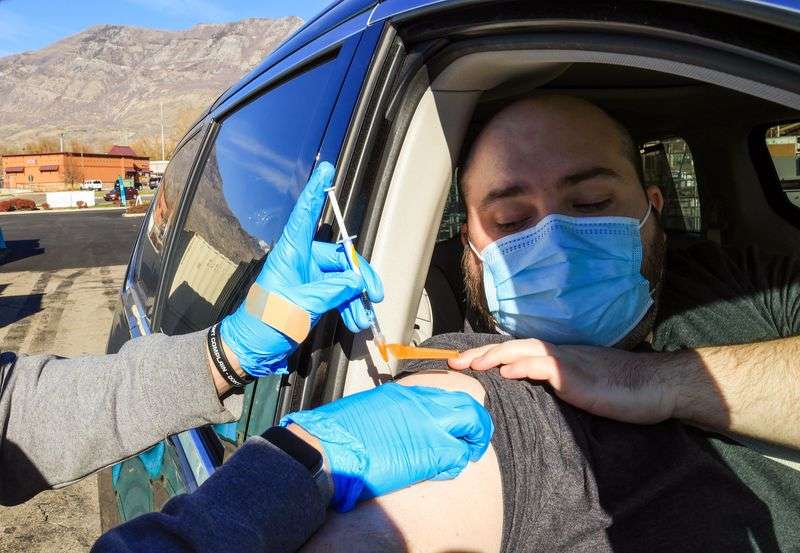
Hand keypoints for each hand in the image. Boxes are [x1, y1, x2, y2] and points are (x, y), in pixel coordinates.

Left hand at [220, 161, 383, 376]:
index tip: (325, 167)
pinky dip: (350, 307)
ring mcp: (309, 279)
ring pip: (344, 279)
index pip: (305, 214)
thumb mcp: (301, 306)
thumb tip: (356, 281)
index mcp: (291, 253)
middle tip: (375, 295)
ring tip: (363, 318)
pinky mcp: (313, 297)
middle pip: (340, 257)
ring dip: (357, 298)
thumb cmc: (266, 323)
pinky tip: (357, 321)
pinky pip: (339, 295)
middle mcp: (301, 261)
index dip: (315, 190)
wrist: (252, 351)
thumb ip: (332, 290)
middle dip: (360, 276)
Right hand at [281, 383, 493, 511]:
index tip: (458, 423)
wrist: (328, 448)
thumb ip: (396, 411)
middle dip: (477, 425)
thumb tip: (406, 422)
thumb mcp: (372, 407)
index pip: (447, 396)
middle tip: (473, 440)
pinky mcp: (431, 452)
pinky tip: (444, 470)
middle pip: (468, 407)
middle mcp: (423, 404)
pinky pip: (458, 458)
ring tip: (463, 456)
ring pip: (472, 428)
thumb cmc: (341, 432)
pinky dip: (456, 465)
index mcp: (406, 394)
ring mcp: (430, 426)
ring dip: (471, 445)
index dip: (458, 412)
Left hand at [449, 339, 677, 424]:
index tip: (464, 363)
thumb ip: (557, 385)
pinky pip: (547, 367)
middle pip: (512, 346)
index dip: (488, 355)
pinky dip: (524, 366)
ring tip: (470, 364)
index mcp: (558, 357)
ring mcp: (569, 362)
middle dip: (479, 354)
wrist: (657, 385)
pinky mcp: (579, 375)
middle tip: (452, 362)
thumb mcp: (582, 386)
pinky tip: (507, 371)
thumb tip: (528, 390)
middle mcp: (559, 353)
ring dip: (494, 356)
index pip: (516, 351)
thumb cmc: (622, 389)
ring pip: (524, 350)